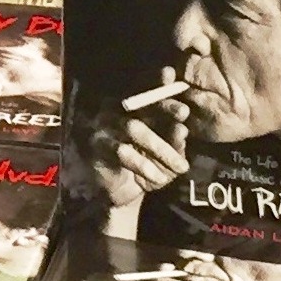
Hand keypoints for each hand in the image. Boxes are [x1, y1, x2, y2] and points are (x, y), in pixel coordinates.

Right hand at [90, 98, 190, 213]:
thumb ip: (175, 142)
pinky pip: (121, 151)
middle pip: (141, 102)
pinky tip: (159, 178)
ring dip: (160, 148)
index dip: (161, 87)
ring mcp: (105, 125)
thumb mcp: (169, 157)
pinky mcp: (98, 146)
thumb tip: (181, 129)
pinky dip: (143, 165)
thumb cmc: (148, 167)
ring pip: (132, 127)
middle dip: (165, 110)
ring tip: (180, 167)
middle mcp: (119, 109)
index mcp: (138, 106)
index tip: (179, 99)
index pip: (150, 91)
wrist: (122, 192)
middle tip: (183, 127)